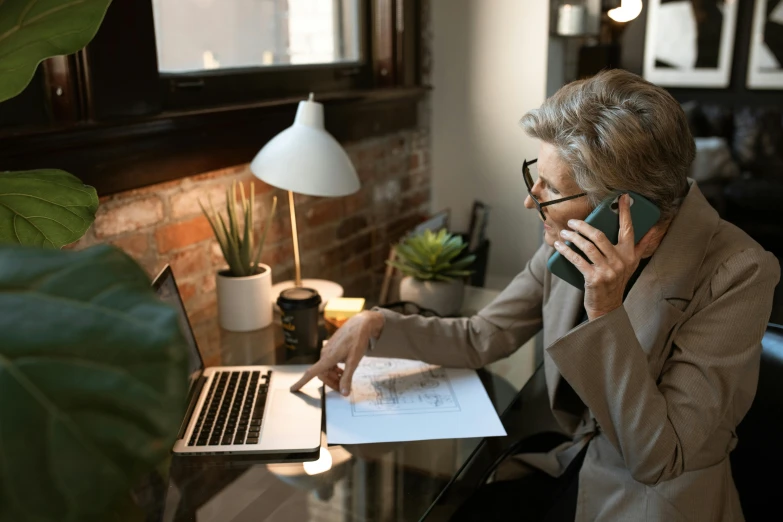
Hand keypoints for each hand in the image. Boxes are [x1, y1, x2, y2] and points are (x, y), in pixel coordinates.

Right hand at [289, 310, 384, 395]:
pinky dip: (335, 369)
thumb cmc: (357, 341)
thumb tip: (344, 393)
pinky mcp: (331, 348)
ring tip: (344, 379)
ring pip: (326, 369)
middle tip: (343, 389)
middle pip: (322, 374)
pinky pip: (329, 362)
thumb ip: (347, 378)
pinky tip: (343, 370)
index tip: (292, 389)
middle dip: (331, 383)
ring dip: (333, 376)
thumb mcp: (354, 361)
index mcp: (328, 358)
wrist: (360, 324)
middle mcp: (324, 354)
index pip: (311, 372)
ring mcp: (327, 350)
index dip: (301, 382)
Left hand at [554, 193, 656, 320]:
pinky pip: (577, 260)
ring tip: (564, 233)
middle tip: (572, 222)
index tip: (622, 196)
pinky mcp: (594, 278)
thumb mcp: (631, 265)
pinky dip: (566, 251)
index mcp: (629, 255)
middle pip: (599, 235)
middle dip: (583, 226)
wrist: (607, 307)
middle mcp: (620, 261)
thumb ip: (641, 247)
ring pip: (587, 246)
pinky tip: (559, 246)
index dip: (625, 212)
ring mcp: (607, 270)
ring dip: (572, 237)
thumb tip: (653, 229)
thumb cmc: (616, 282)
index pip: (628, 229)